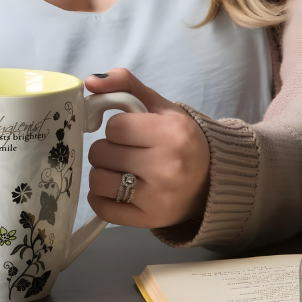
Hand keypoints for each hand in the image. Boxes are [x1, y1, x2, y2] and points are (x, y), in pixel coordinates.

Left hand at [84, 68, 210, 228]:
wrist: (210, 182)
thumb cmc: (181, 141)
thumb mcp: (160, 106)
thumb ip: (126, 85)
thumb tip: (90, 81)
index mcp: (174, 133)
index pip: (115, 127)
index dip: (117, 128)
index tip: (130, 132)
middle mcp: (168, 167)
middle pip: (101, 152)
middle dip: (107, 149)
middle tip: (125, 152)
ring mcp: (158, 197)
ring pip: (97, 180)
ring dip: (102, 172)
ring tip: (120, 170)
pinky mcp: (148, 220)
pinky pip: (102, 208)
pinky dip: (101, 197)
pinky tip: (115, 189)